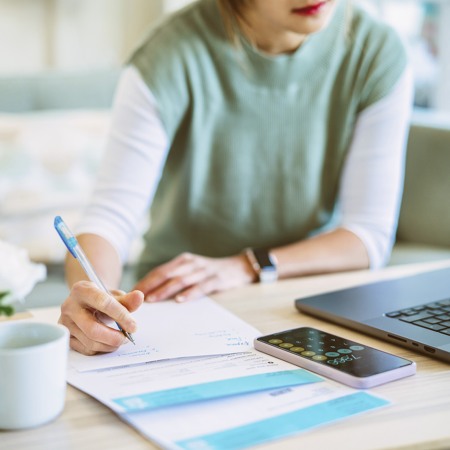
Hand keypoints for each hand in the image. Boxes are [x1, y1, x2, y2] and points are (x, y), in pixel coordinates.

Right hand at [59, 281, 143, 354]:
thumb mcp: (115, 295)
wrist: (87, 302)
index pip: (103, 303)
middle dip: (114, 337)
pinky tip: (109, 343)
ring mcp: (65, 323)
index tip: (134, 326)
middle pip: (93, 328)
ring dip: (109, 344)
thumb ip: (128, 299)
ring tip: (120, 340)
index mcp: (81, 290)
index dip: (121, 316)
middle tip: (127, 338)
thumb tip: (139, 297)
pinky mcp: (66, 337)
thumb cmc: (102, 298)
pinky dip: (101, 349)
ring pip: (90, 342)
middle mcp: (69, 306)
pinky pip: (85, 349)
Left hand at [134, 252, 256, 302]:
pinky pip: (201, 287)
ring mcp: (204, 270)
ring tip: (153, 300)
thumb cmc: (210, 272)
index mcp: (182, 261)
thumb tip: (152, 293)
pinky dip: (190, 293)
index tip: (131, 292)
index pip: (159, 271)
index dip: (145, 281)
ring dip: (165, 290)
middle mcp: (191, 263)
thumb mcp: (192, 270)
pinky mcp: (216, 279)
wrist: (238, 267)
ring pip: (180, 280)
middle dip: (150, 285)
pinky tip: (180, 300)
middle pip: (166, 274)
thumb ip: (175, 278)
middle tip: (136, 297)